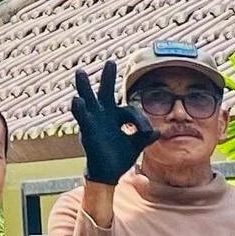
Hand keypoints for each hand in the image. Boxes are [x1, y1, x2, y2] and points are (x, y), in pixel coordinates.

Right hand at [68, 64, 151, 185]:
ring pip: (89, 99)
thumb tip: (158, 132)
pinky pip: (82, 118)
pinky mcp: (87, 131)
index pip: (130, 111)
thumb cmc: (120, 157)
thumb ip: (145, 137)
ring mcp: (94, 121)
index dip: (140, 120)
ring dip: (84, 86)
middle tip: (110, 62)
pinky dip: (79, 109)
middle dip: (107, 77)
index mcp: (117, 116)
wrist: (108, 174)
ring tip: (80, 72)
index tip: (147, 132)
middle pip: (105, 92)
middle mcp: (104, 115)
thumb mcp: (135, 145)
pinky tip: (76, 99)